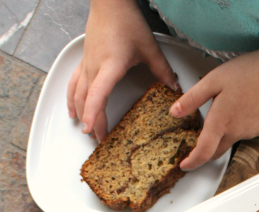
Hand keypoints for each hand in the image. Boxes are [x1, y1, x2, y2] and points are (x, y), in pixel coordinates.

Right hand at [67, 0, 177, 141]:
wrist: (109, 2)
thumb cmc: (126, 20)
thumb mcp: (149, 47)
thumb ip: (162, 70)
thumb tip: (175, 88)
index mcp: (110, 66)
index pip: (97, 95)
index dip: (93, 114)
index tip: (91, 130)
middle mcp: (94, 67)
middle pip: (88, 100)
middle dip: (92, 123)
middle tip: (100, 140)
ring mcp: (87, 64)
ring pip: (78, 94)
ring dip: (81, 113)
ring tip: (87, 130)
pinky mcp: (84, 60)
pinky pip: (73, 83)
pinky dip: (72, 99)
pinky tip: (72, 110)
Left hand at [169, 47, 258, 169]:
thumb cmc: (248, 72)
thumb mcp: (213, 80)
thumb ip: (192, 99)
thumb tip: (175, 112)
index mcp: (221, 122)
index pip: (203, 152)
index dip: (192, 162)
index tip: (185, 165)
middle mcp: (236, 132)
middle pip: (217, 150)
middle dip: (206, 151)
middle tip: (200, 143)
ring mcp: (252, 133)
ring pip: (234, 137)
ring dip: (228, 129)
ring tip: (233, 103)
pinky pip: (249, 130)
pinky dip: (244, 123)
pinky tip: (248, 105)